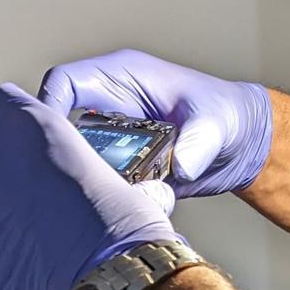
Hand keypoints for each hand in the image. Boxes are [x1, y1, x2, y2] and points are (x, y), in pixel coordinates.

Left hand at [0, 84, 178, 289]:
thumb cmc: (122, 232)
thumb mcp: (123, 181)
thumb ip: (95, 173)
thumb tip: (130, 191)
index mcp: (25, 128)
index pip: (0, 103)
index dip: (17, 123)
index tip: (34, 143)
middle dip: (7, 172)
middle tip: (45, 199)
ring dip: (1, 216)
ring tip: (40, 241)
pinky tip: (31, 273)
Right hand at [38, 49, 272, 198]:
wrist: (241, 145)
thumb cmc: (226, 115)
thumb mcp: (214, 124)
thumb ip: (196, 143)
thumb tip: (180, 168)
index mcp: (120, 79)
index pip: (65, 83)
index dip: (48, 106)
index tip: (50, 140)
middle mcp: (108, 108)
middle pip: (61, 127)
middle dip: (64, 155)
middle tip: (78, 182)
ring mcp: (112, 140)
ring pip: (77, 161)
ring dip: (88, 182)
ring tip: (110, 199)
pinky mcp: (121, 168)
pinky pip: (101, 185)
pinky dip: (108, 199)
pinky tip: (126, 210)